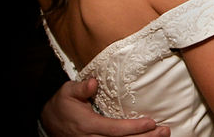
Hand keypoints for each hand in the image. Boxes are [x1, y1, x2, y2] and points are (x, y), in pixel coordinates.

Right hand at [41, 78, 169, 136]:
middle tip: (164, 131)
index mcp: (88, 125)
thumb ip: (81, 88)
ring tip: (162, 136)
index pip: (115, 129)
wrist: (48, 123)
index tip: (151, 123)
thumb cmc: (62, 105)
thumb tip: (94, 82)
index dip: (134, 128)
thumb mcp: (67, 92)